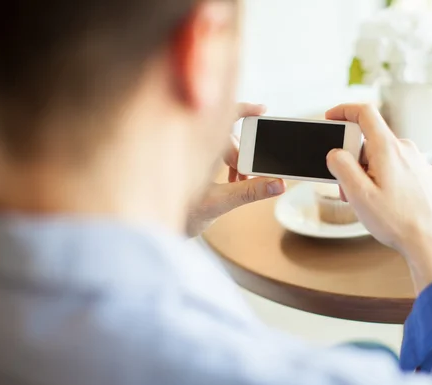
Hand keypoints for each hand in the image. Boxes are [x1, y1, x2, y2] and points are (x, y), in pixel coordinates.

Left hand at [186, 103, 285, 236]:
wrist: (154, 228)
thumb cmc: (178, 214)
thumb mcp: (220, 203)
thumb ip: (250, 192)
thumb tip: (277, 184)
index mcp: (194, 144)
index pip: (223, 114)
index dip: (244, 108)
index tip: (262, 110)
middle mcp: (190, 142)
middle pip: (226, 133)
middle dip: (241, 152)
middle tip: (244, 176)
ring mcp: (189, 150)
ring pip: (221, 143)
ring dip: (235, 159)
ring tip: (237, 180)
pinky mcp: (188, 159)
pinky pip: (214, 151)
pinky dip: (227, 162)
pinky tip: (231, 179)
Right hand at [325, 103, 431, 293]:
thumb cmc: (398, 222)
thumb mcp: (358, 195)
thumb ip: (342, 167)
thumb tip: (335, 153)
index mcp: (388, 149)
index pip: (365, 113)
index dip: (344, 110)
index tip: (331, 118)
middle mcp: (406, 149)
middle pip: (370, 142)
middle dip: (352, 160)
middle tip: (346, 188)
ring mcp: (418, 162)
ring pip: (383, 157)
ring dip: (368, 173)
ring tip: (367, 202)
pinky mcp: (424, 175)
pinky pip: (397, 168)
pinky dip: (384, 179)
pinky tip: (385, 203)